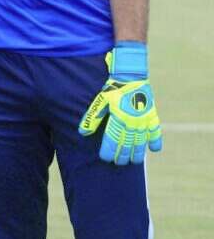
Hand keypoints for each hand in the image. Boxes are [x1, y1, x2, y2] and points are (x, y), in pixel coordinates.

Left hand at [78, 42, 161, 164]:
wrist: (131, 76)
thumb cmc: (113, 88)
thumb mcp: (100, 101)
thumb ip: (93, 117)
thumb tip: (82, 132)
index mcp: (119, 118)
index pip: (113, 139)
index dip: (109, 150)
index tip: (105, 158)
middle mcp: (132, 121)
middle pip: (128, 143)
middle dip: (123, 154)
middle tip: (119, 163)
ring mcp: (144, 119)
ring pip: (141, 140)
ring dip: (138, 152)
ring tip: (134, 161)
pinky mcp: (152, 114)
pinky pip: (156, 130)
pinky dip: (156, 140)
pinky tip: (154, 149)